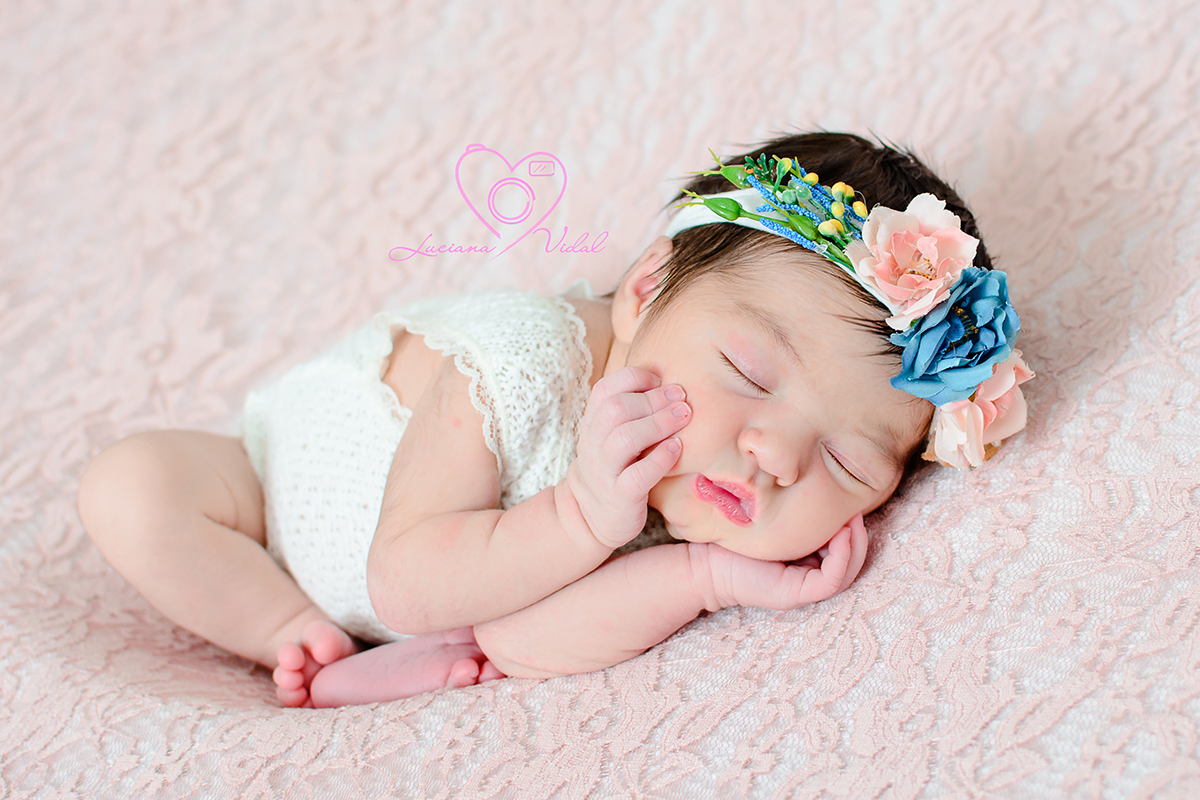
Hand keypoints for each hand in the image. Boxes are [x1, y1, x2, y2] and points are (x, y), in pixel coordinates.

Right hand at [565, 366, 690, 548]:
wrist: (592, 518)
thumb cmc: (615, 469)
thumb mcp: (611, 438)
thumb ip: (630, 413)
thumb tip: (670, 384)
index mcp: (591, 425)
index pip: (604, 389)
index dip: (634, 378)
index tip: (660, 379)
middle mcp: (592, 445)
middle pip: (616, 409)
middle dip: (653, 398)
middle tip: (681, 396)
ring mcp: (604, 472)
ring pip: (625, 438)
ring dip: (659, 423)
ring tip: (684, 416)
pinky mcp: (620, 497)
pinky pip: (637, 475)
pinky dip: (660, 459)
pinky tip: (677, 448)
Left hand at [697, 514, 868, 609]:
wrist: (707, 562)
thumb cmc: (734, 538)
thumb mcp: (773, 518)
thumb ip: (794, 509)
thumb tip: (816, 477)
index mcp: (805, 561)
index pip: (843, 549)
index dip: (852, 527)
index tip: (850, 503)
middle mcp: (808, 577)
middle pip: (851, 561)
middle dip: (860, 535)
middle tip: (857, 510)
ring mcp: (804, 588)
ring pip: (846, 572)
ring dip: (855, 545)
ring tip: (852, 520)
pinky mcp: (797, 593)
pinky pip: (832, 580)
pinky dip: (843, 558)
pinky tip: (842, 534)